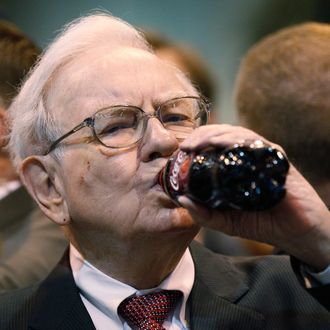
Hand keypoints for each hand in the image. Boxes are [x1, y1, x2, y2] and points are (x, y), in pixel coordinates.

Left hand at [179, 124, 329, 270]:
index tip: (180, 151)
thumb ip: (204, 214)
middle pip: (221, 134)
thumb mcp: (225, 221)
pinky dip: (238, 140)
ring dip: (215, 135)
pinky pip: (257, 144)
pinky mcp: (276, 159)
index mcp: (234, 166)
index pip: (212, 144)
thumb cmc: (261, 223)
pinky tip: (223, 144)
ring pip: (237, 134)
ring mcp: (262, 156)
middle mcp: (247, 156)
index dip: (196, 142)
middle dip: (201, 136)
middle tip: (186, 146)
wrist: (296, 233)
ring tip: (198, 143)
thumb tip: (181, 199)